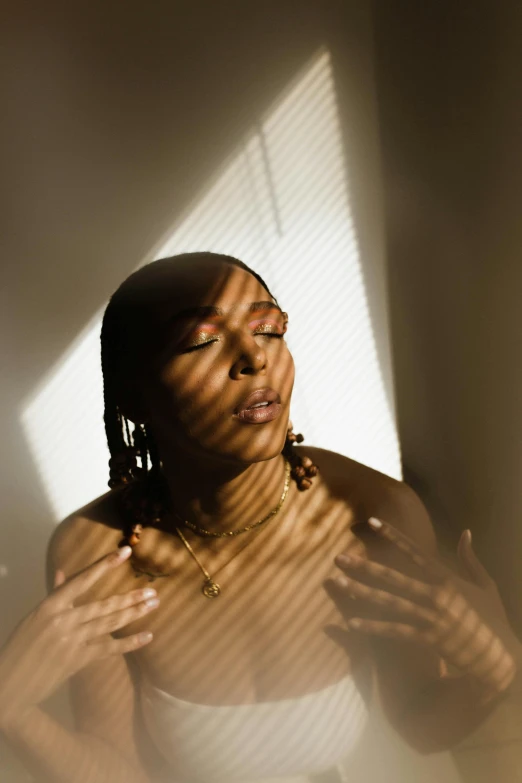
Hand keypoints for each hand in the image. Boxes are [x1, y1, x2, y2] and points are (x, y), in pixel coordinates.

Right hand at [0, 546, 158, 726]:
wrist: (8, 685)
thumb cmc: (21, 647)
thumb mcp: (35, 618)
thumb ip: (54, 595)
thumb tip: (63, 572)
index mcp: (50, 606)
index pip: (83, 580)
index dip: (105, 565)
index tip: (125, 552)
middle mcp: (62, 620)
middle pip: (104, 604)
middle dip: (131, 597)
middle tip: (153, 590)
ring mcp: (70, 640)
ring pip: (109, 623)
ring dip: (134, 613)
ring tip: (153, 603)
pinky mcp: (76, 660)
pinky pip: (108, 648)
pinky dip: (129, 643)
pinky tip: (147, 636)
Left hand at [325, 518, 518, 699]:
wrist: (502, 656)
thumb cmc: (493, 618)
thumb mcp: (486, 585)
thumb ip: (471, 559)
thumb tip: (467, 532)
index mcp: (447, 577)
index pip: (414, 551)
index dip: (392, 536)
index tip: (372, 522)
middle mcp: (437, 594)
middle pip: (393, 576)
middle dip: (364, 566)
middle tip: (338, 557)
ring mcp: (432, 616)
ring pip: (389, 602)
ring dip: (361, 593)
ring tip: (337, 584)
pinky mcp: (429, 638)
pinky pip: (396, 631)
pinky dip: (373, 627)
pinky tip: (351, 623)